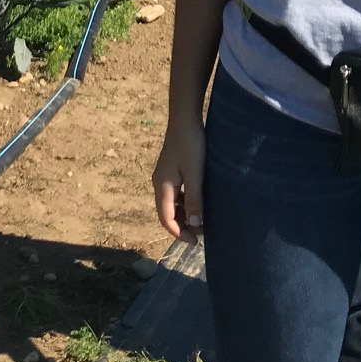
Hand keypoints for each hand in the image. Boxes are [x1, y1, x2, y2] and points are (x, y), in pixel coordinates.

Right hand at [152, 120, 205, 241]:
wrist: (185, 118)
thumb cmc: (191, 145)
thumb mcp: (195, 175)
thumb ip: (195, 200)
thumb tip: (196, 226)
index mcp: (162, 186)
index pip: (166, 219)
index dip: (179, 233)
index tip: (197, 242)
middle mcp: (158, 183)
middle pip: (166, 213)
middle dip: (182, 226)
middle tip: (201, 234)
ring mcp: (163, 176)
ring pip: (170, 204)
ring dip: (183, 215)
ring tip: (201, 221)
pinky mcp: (170, 169)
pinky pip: (174, 194)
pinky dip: (184, 203)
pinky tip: (198, 202)